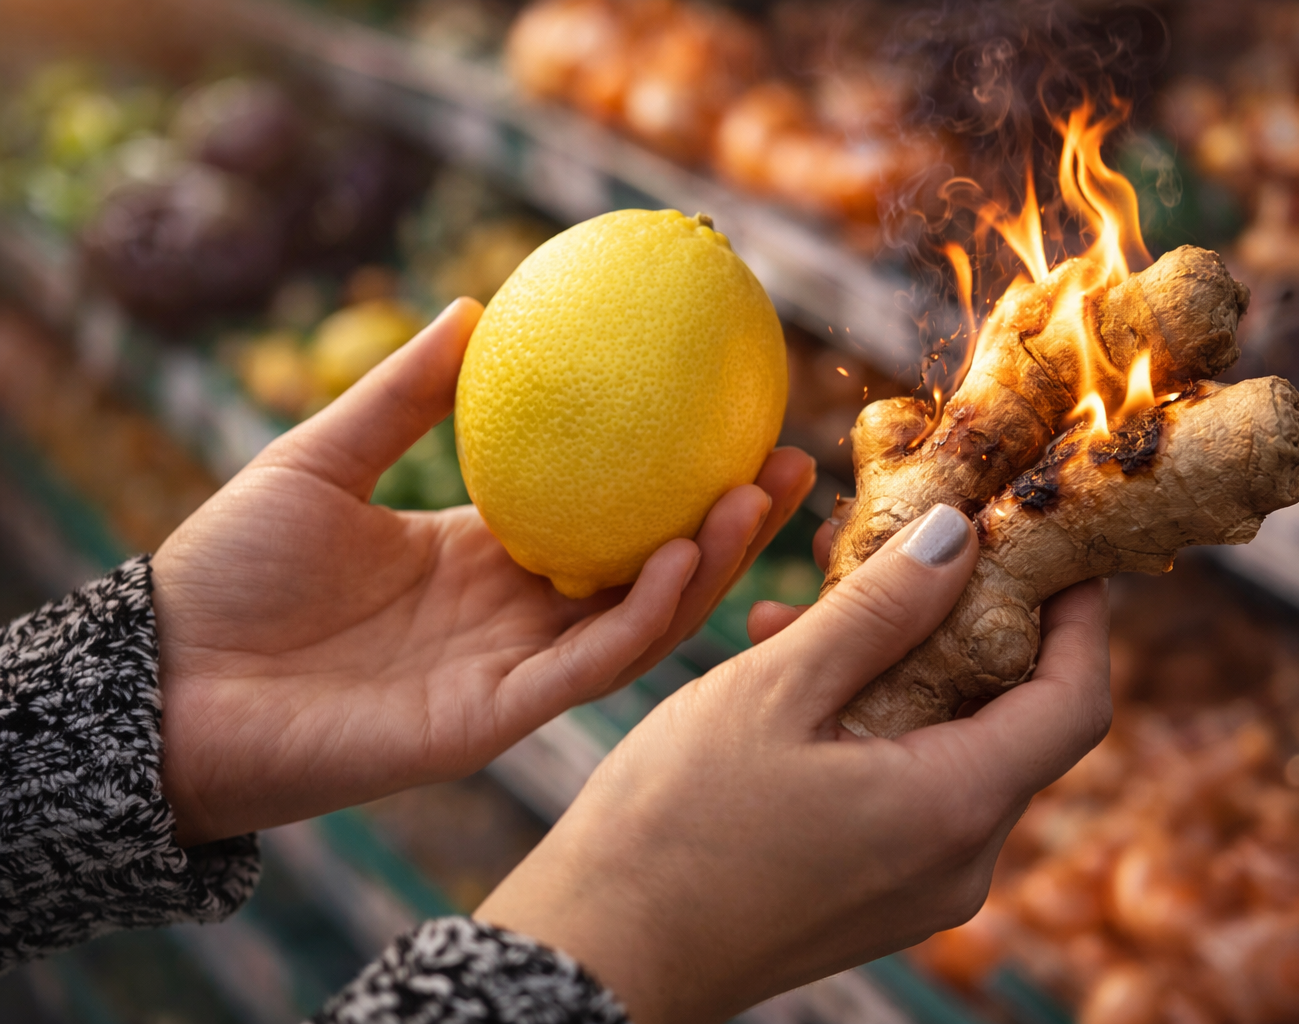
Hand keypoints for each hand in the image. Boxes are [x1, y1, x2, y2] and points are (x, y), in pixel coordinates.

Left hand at [153, 299, 814, 846]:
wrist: (165, 686)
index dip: (669, 475)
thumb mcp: (316, 460)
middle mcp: (512, 616)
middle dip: (726, 522)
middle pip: (647, 569)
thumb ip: (398, 398)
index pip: (602, 516)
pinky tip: (684, 553)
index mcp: (479, 557)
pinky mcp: (496, 720)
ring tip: (758, 495)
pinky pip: (592, 664)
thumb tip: (470, 307)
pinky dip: (646, 613)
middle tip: (789, 458)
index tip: (729, 414)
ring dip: (708, 563)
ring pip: (641, 621)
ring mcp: (511, 671)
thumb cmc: (226, 573)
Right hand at [475, 503, 1111, 1022]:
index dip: (1079, 615)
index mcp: (953, 809)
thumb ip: (880, 608)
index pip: (1075, 700)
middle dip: (964, 623)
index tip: (1047, 544)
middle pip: (1012, 718)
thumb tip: (961, 534)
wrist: (596, 955)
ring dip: (902, 666)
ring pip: (950, 746)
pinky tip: (791, 674)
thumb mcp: (776, 691)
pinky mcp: (875, 895)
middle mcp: (959, 861)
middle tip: (901, 550)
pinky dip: (873, 721)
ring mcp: (919, 888)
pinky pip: (908, 787)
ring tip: (809, 610)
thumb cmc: (672, 826)